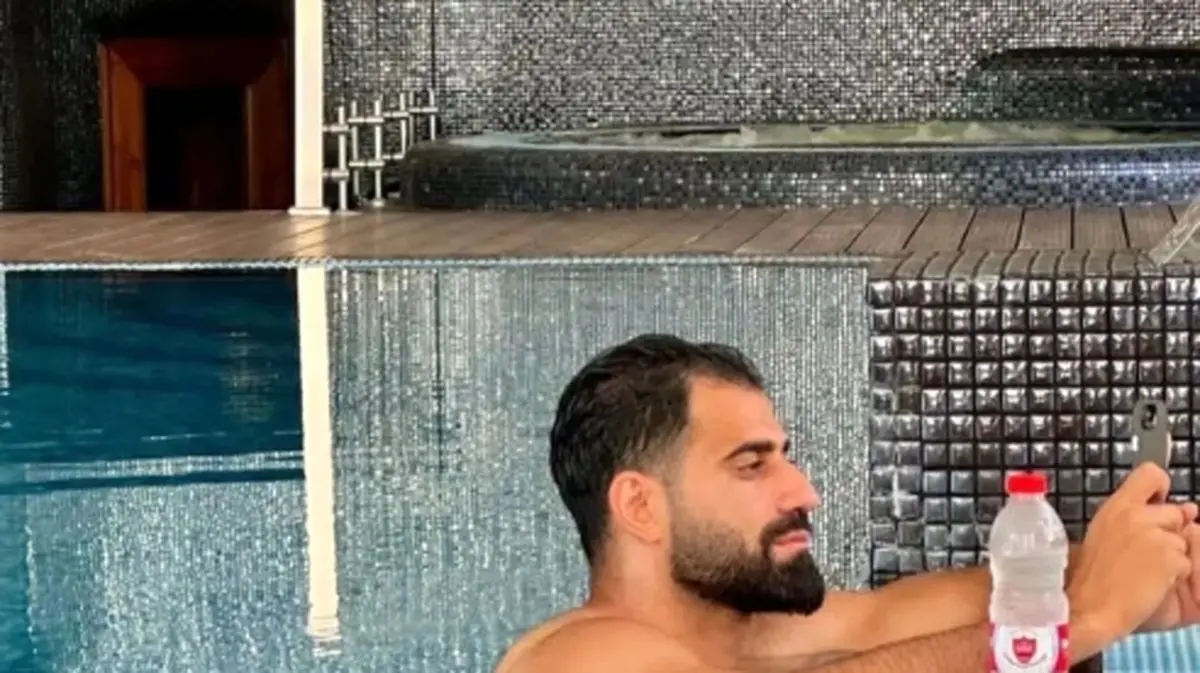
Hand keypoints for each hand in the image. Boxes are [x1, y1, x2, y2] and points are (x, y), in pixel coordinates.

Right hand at [1067, 464, 1192, 644]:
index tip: (1160, 500)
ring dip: (1171, 556)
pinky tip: (1151, 583)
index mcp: (1116, 506)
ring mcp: (1155, 536)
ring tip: (1143, 571)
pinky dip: (1174, 575)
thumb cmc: (1092, 576)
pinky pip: (1186, 563)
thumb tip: (1186, 509)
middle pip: (1175, 512)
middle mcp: (1136, 515)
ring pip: (1183, 540)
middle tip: (1143, 553)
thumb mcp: (1103, 534)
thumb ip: (1137, 518)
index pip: (1151, 474)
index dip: (1161, 486)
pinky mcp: (1171, 558)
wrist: (1089, 606)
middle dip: (1168, 531)